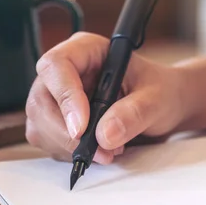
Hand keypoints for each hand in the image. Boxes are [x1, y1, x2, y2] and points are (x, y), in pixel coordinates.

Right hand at [25, 32, 186, 163]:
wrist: (164, 106)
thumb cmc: (161, 92)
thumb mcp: (157, 99)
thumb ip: (134, 113)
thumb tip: (104, 134)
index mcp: (86, 50)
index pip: (57, 66)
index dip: (65, 97)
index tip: (82, 128)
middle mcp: (65, 72)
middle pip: (41, 100)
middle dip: (66, 133)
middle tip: (100, 151)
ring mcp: (56, 97)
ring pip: (40, 124)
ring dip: (70, 146)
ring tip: (109, 149)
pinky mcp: (56, 121)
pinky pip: (48, 141)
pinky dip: (70, 153)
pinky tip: (98, 151)